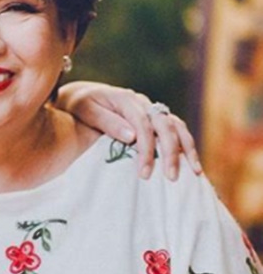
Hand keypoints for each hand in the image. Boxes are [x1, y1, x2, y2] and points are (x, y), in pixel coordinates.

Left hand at [56, 81, 201, 179]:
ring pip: (176, 125)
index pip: (142, 125)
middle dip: (171, 152)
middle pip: (165, 125)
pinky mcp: (154, 117)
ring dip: (186, 148)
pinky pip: (176, 129)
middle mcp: (142, 102)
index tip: (145, 173)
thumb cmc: (80, 105)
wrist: (81, 95)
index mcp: (125, 99)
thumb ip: (107, 122)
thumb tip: (131, 137)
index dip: (146, 149)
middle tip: (171, 178)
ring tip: (193, 172)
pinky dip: (186, 144)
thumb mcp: (85, 110)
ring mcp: (150, 108)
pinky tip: (191, 163)